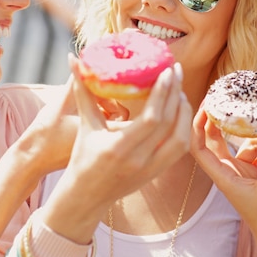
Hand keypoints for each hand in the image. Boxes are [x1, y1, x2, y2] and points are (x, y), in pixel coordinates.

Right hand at [39, 53, 191, 243]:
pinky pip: (179, 149)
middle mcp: (138, 161)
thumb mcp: (85, 125)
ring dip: (184, 111)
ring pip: (181, 138)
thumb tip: (73, 58)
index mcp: (119, 148)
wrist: (85, 197)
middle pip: (169, 124)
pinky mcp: (157, 173)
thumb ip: (82, 90)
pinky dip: (183, 127)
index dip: (163, 93)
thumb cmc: (82, 157)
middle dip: (176, 93)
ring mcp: (150, 169)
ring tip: (178, 89)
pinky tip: (178, 110)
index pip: (152, 118)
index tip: (167, 70)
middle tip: (176, 70)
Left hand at [191, 109, 256, 256]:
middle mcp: (228, 170)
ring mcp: (241, 169)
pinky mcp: (255, 170)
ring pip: (246, 143)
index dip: (196, 125)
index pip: (199, 147)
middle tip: (227, 98)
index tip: (204, 106)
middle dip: (221, 119)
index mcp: (222, 176)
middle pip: (217, 138)